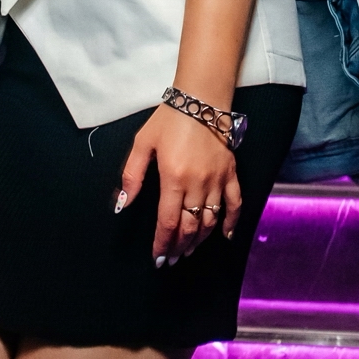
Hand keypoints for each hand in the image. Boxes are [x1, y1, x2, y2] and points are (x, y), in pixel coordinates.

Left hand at [118, 103, 241, 266]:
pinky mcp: (231, 172)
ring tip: (189, 250)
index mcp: (173, 178)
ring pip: (211, 220)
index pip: (168, 222)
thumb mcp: (143, 143)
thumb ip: (132, 175)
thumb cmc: (169, 119)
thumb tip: (123, 205)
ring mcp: (217, 179)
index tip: (158, 258)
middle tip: (172, 259)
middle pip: (190, 227)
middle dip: (179, 247)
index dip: (163, 244)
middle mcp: (197, 183)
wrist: (201, 98)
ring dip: (199, 239)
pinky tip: (225, 236)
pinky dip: (231, 222)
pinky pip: (235, 203)